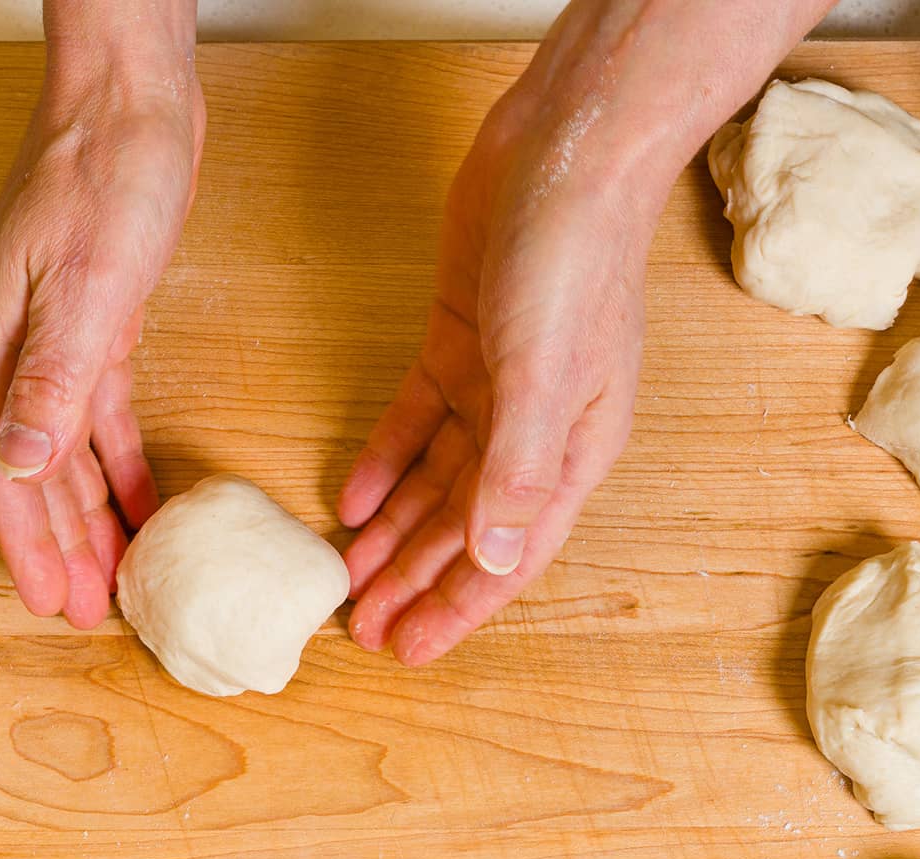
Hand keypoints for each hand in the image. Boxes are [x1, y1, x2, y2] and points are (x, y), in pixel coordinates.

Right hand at [0, 44, 203, 626]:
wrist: (130, 93)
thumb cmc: (103, 170)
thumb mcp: (86, 280)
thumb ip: (54, 377)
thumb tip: (21, 463)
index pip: (4, 467)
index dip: (27, 541)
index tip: (49, 601)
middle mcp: (14, 349)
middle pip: (35, 472)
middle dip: (60, 546)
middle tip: (85, 612)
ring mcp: (54, 339)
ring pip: (70, 452)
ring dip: (92, 516)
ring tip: (112, 577)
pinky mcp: (99, 326)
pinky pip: (105, 417)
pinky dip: (123, 463)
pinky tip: (143, 504)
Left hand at [339, 79, 651, 665]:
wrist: (565, 148)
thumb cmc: (573, 257)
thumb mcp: (543, 370)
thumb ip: (517, 468)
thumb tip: (493, 560)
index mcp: (570, 452)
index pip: (508, 556)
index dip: (459, 608)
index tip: (410, 650)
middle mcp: (535, 432)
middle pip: (464, 530)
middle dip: (413, 582)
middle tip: (360, 630)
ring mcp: (497, 390)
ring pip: (434, 484)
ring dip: (391, 532)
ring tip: (346, 580)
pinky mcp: (459, 348)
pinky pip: (416, 424)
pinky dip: (382, 461)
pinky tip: (348, 499)